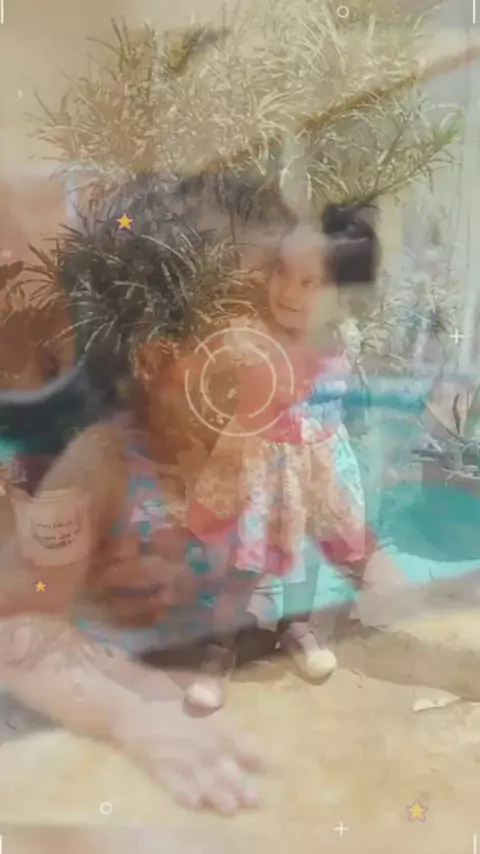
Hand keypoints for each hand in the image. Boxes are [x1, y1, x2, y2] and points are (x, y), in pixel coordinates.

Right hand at [115, 697, 265, 814]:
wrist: (129, 702)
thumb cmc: (162, 688)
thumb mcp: (195, 685)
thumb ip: (212, 697)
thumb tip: (221, 700)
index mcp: (216, 725)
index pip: (243, 745)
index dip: (256, 757)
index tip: (266, 766)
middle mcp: (204, 748)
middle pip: (227, 772)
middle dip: (242, 787)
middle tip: (254, 800)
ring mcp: (183, 763)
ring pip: (206, 786)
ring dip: (219, 798)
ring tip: (231, 809)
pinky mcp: (162, 773)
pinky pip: (178, 790)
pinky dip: (188, 798)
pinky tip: (196, 805)